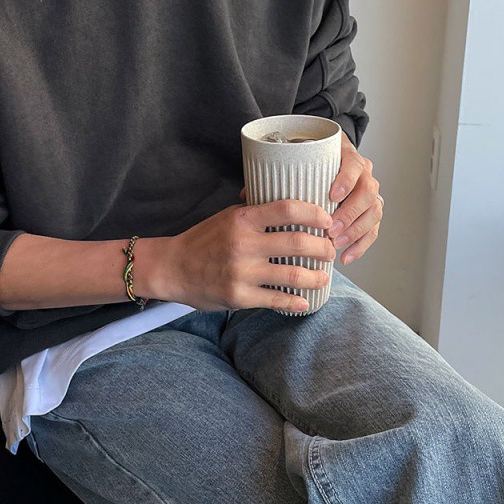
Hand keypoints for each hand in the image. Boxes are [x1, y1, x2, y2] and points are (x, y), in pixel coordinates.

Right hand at [161, 199, 336, 312]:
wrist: (172, 268)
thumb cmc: (202, 240)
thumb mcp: (226, 216)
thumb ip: (255, 210)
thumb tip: (287, 201)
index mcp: (242, 219)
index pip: (288, 209)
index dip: (315, 214)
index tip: (327, 220)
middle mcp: (243, 244)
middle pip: (299, 243)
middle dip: (324, 248)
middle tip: (330, 251)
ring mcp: (242, 272)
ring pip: (294, 275)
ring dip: (317, 277)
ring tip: (324, 277)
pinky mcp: (239, 296)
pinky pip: (277, 300)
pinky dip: (296, 302)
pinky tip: (304, 301)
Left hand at [238, 131, 382, 266]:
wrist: (325, 163)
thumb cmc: (306, 166)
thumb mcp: (294, 165)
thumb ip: (276, 177)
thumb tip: (246, 194)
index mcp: (345, 156)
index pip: (354, 164)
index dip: (346, 179)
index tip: (332, 194)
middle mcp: (362, 174)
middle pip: (367, 191)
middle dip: (350, 213)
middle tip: (331, 230)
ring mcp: (368, 193)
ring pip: (373, 211)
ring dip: (356, 231)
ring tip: (335, 246)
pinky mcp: (370, 212)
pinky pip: (373, 230)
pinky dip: (361, 245)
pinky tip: (346, 258)